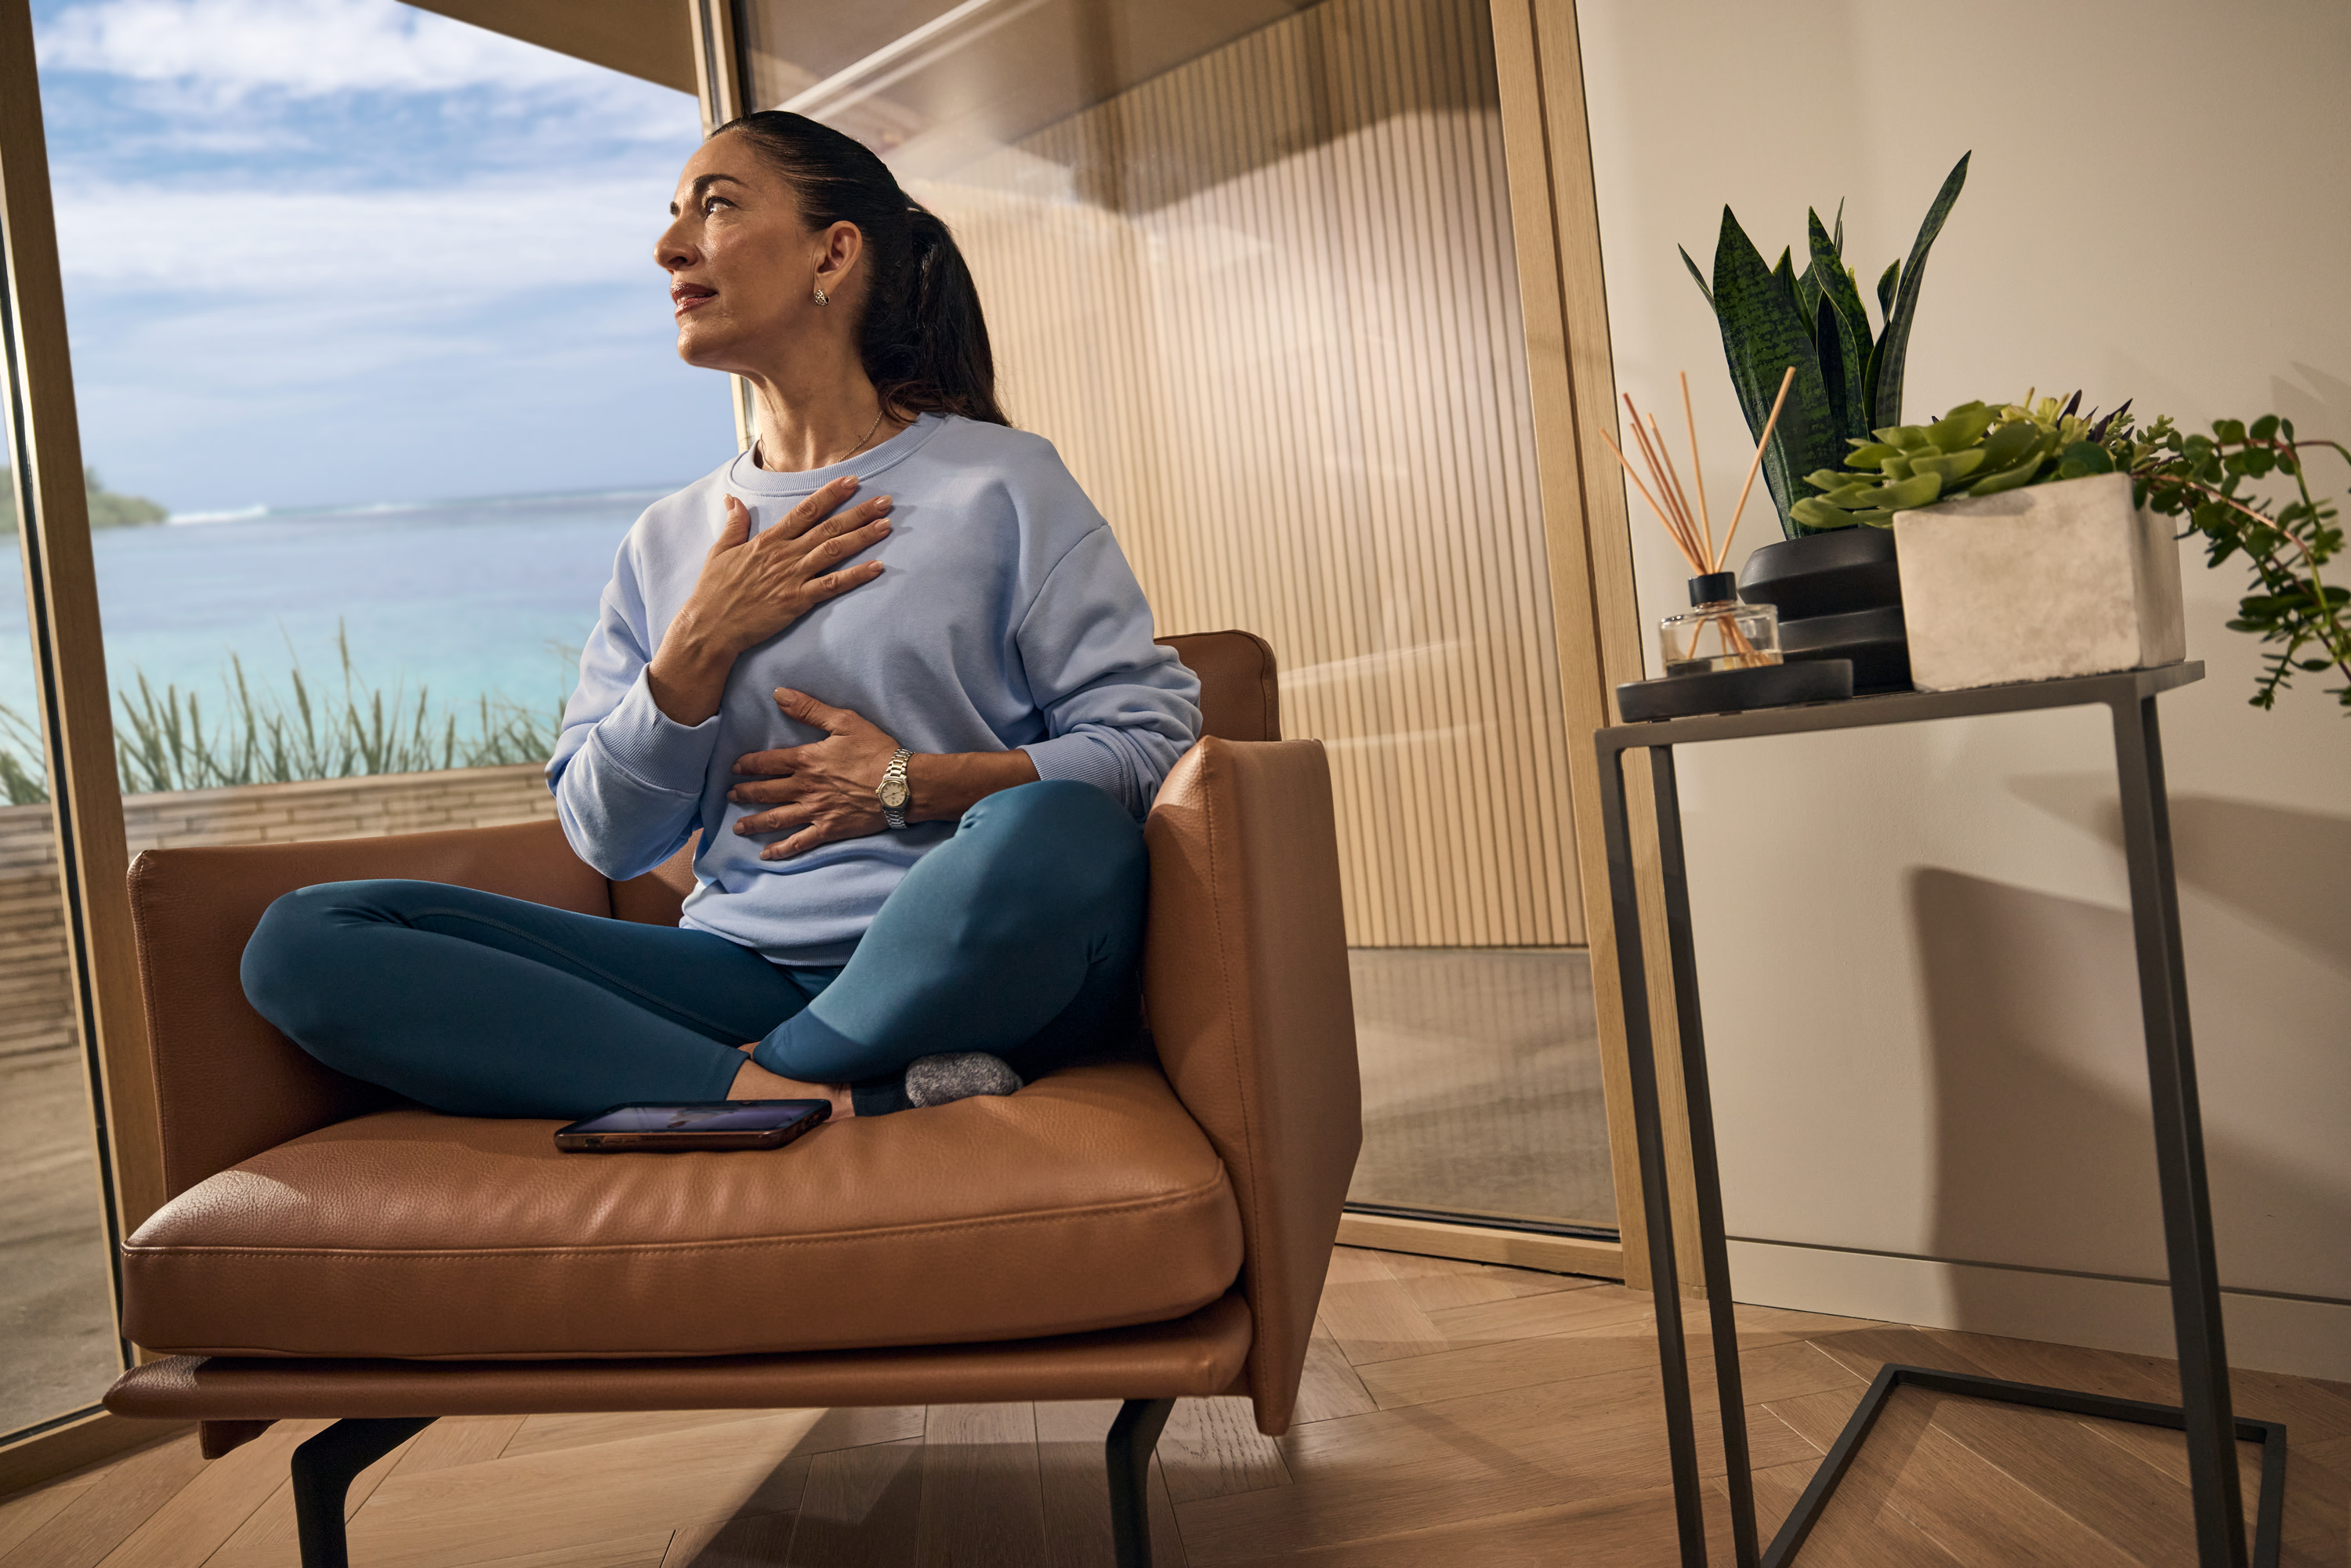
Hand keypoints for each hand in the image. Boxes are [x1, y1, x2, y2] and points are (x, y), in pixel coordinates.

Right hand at [678, 478, 892, 658]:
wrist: (710, 626)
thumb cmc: (713, 591)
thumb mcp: (719, 551)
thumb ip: (734, 524)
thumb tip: (732, 499)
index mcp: (768, 540)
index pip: (805, 511)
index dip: (831, 494)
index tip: (852, 481)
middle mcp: (784, 554)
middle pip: (828, 527)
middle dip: (858, 512)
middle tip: (885, 501)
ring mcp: (792, 577)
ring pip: (834, 551)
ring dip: (863, 537)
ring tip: (886, 525)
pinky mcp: (797, 601)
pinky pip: (832, 585)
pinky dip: (856, 576)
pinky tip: (877, 567)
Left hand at [729, 689, 901, 858]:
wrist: (902, 785)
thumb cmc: (877, 750)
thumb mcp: (844, 721)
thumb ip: (809, 709)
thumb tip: (779, 694)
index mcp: (806, 761)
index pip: (768, 763)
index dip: (748, 765)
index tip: (735, 768)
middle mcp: (804, 788)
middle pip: (766, 792)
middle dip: (745, 793)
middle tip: (730, 796)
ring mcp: (815, 811)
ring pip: (775, 818)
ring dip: (753, 822)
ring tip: (738, 827)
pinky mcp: (829, 830)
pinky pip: (799, 842)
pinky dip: (780, 850)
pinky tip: (766, 854)